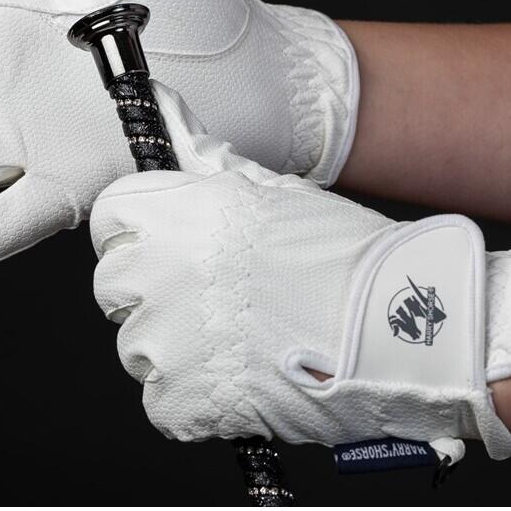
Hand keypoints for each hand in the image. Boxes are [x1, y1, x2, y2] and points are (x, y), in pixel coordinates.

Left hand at [90, 84, 510, 461]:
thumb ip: (204, 156)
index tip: (168, 247)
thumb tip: (164, 108)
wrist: (400, 330)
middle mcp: (157, 272)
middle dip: (154, 292)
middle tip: (216, 300)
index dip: (138, 233)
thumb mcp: (271, 191)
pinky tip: (242, 380)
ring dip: (178, 349)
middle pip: (115, 286)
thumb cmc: (345, 255)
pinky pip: (162, 402)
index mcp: (176, 213)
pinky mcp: (180, 402)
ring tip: (241, 343)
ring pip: (138, 348)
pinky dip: (195, 401)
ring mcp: (164, 342)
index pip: (110, 219)